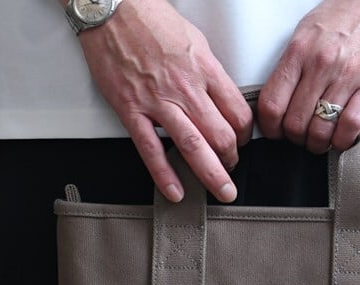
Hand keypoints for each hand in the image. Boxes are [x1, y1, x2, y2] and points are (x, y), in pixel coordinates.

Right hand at [74, 0, 252, 200]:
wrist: (112, 7)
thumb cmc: (150, 20)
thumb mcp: (194, 40)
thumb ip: (209, 73)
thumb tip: (222, 98)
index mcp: (204, 69)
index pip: (239, 112)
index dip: (246, 135)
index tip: (243, 142)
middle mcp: (185, 88)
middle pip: (222, 135)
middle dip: (233, 160)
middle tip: (232, 169)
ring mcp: (158, 101)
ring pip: (194, 147)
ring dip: (212, 175)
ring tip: (222, 191)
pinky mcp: (131, 110)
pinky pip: (151, 150)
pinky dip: (165, 175)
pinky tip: (176, 192)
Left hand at [257, 0, 359, 152]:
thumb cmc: (348, 15)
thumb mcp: (308, 32)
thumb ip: (293, 65)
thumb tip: (278, 97)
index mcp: (300, 50)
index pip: (271, 103)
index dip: (271, 128)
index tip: (277, 132)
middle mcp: (321, 63)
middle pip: (294, 123)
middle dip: (296, 139)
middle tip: (302, 137)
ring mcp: (348, 74)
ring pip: (320, 129)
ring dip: (318, 144)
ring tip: (321, 141)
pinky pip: (350, 125)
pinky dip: (343, 140)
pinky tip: (341, 138)